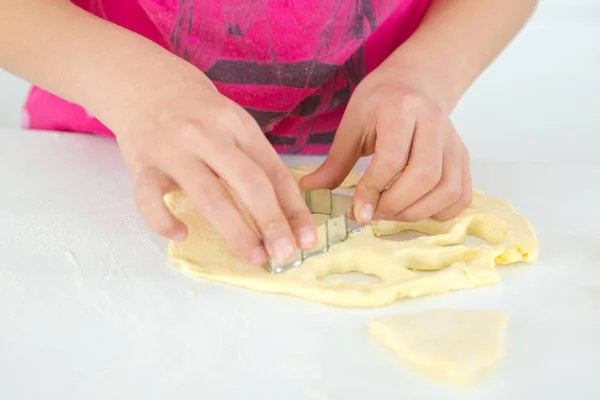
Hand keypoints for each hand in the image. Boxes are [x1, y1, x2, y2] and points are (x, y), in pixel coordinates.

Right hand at [111, 67, 315, 264]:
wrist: (144, 82)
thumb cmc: (199, 112)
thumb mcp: (234, 124)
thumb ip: (257, 161)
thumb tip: (288, 213)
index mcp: (238, 125)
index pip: (274, 172)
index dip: (294, 209)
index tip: (307, 239)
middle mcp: (208, 135)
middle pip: (249, 183)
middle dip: (272, 222)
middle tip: (284, 254)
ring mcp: (173, 149)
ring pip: (209, 196)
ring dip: (235, 232)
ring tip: (253, 257)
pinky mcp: (141, 164)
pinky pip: (150, 200)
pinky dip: (165, 222)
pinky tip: (181, 233)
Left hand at [299, 66, 471, 222]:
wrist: (415, 82)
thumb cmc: (380, 101)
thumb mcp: (352, 123)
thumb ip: (335, 161)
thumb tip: (310, 190)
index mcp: (401, 110)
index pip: (392, 158)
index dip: (373, 190)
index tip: (357, 210)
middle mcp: (434, 123)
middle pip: (425, 176)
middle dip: (395, 204)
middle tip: (373, 213)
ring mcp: (453, 141)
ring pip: (448, 189)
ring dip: (417, 212)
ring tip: (391, 212)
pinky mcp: (462, 156)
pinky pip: (461, 194)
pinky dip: (441, 212)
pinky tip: (416, 209)